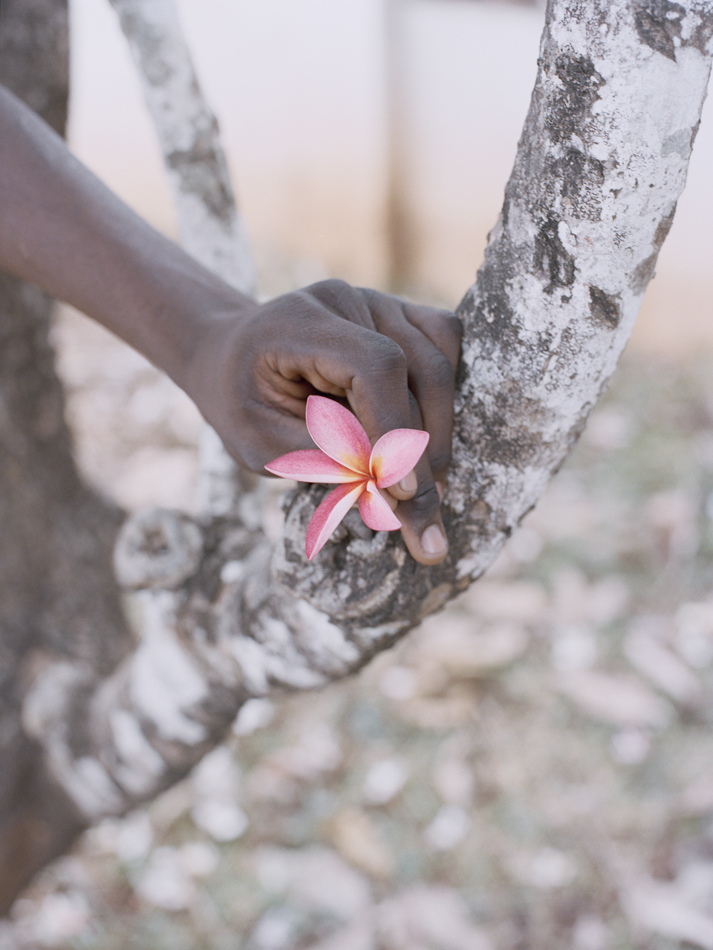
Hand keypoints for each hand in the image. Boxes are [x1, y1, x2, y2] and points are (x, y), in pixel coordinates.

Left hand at [185, 279, 461, 564]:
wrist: (231, 361)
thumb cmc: (241, 404)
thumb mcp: (261, 443)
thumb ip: (323, 460)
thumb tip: (396, 493)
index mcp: (300, 322)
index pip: (373, 367)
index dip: (394, 428)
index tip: (401, 490)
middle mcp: (347, 302)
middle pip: (416, 369)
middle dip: (422, 453)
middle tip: (421, 521)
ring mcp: (378, 303)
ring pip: (439, 364)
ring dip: (439, 433)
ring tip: (427, 492)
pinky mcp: (398, 317)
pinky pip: (444, 350)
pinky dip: (446, 399)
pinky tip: (429, 445)